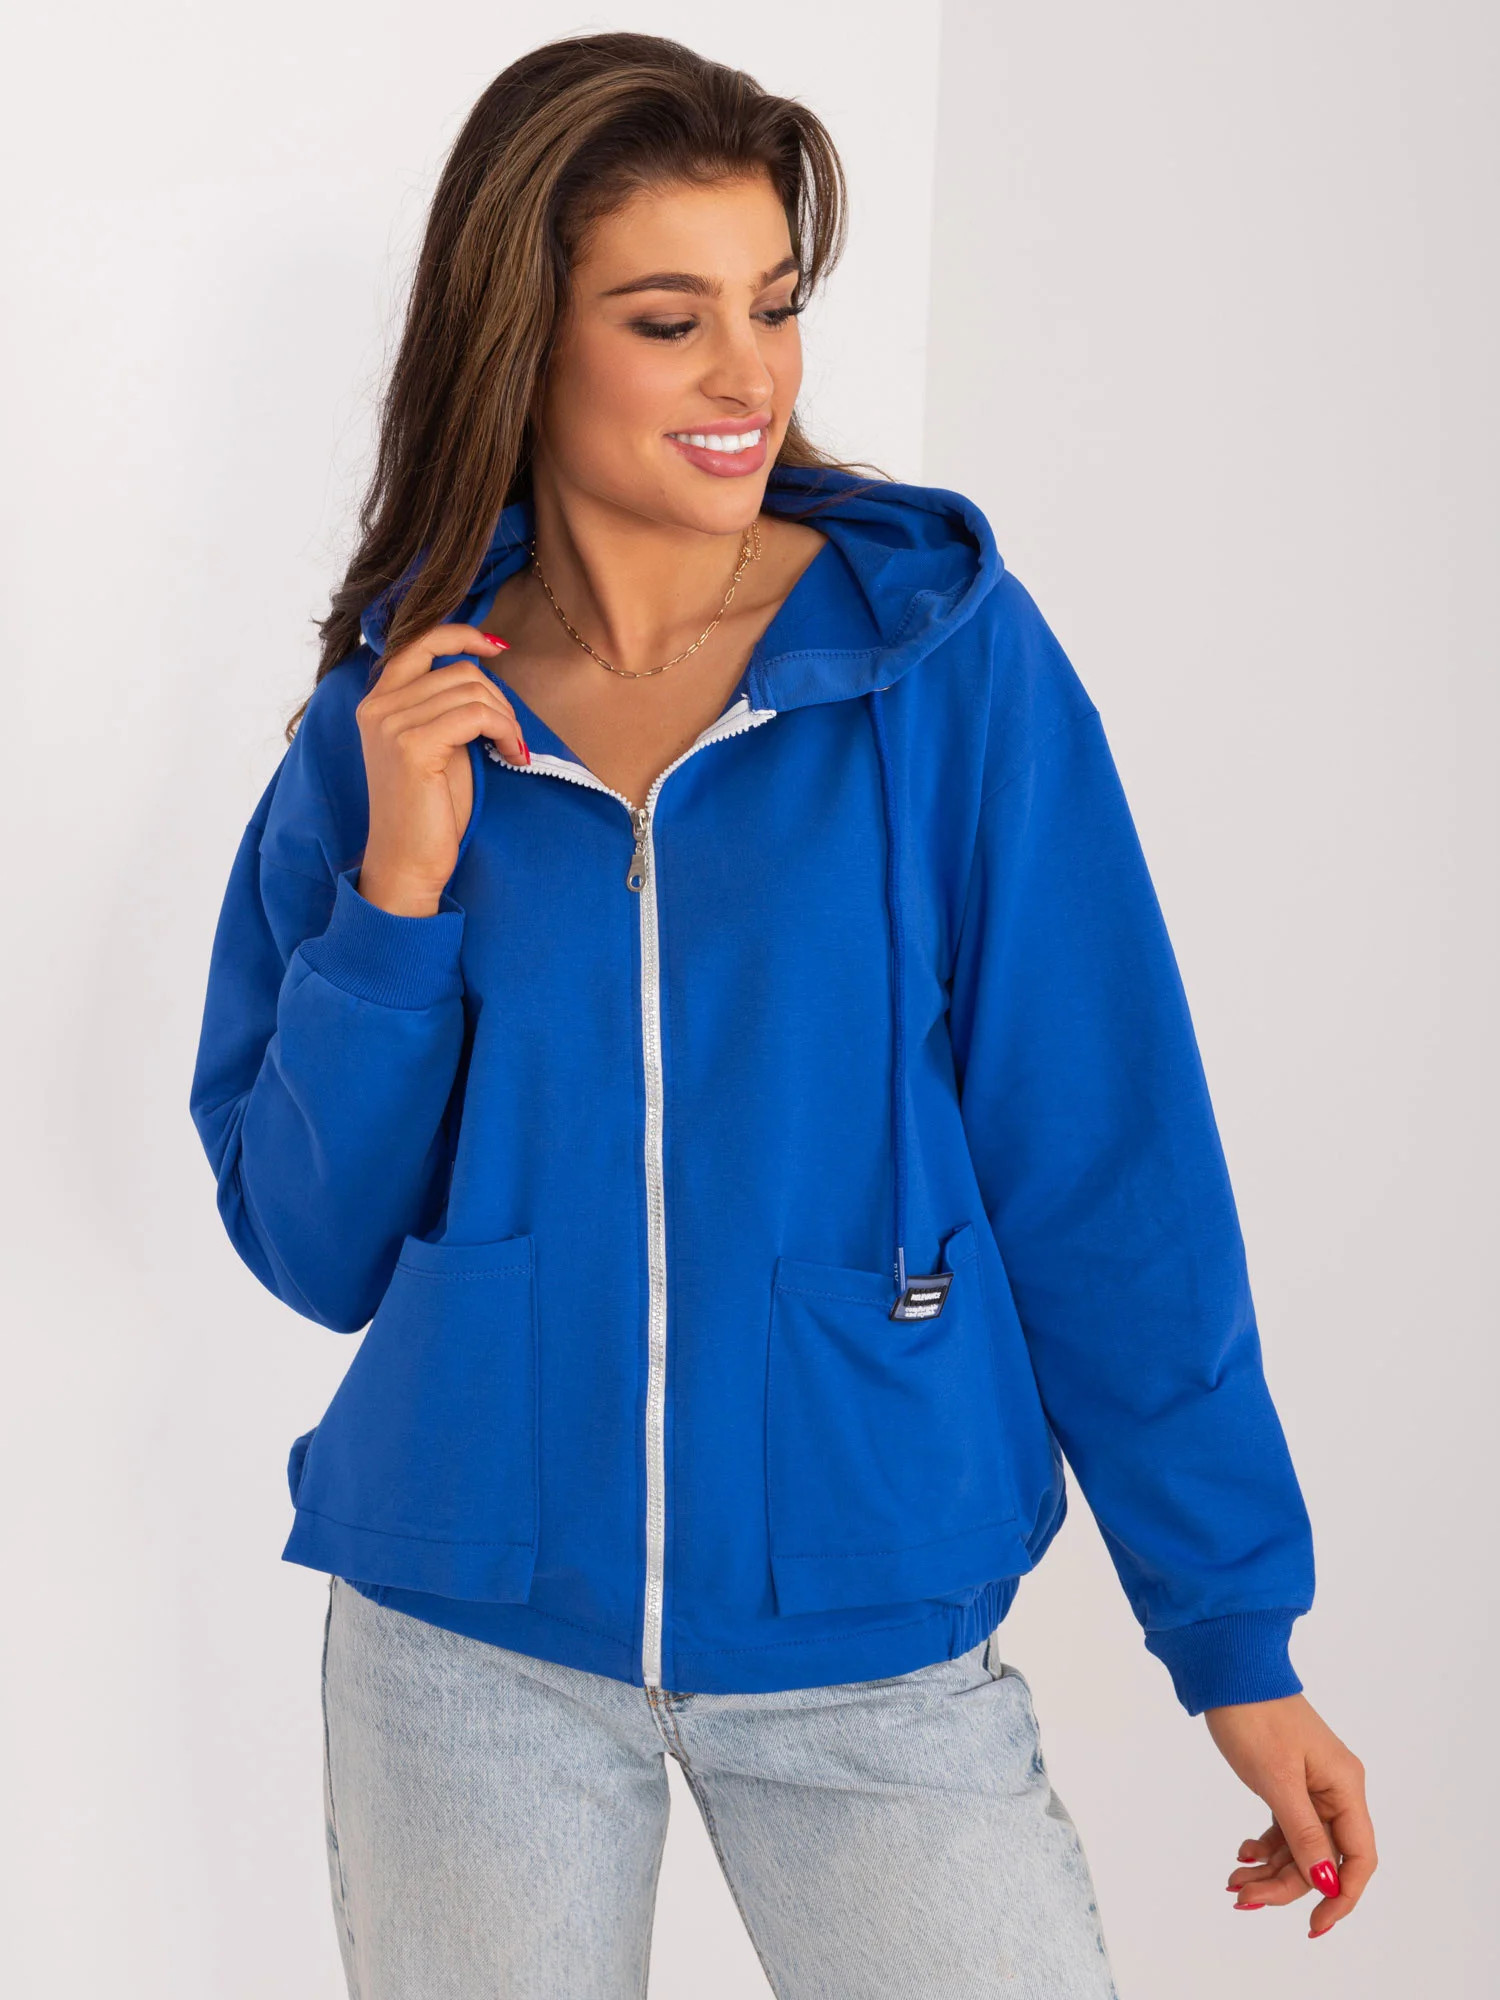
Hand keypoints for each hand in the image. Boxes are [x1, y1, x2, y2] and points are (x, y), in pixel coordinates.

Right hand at [354, 623, 526, 915]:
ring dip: (506, 718)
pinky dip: (505, 730)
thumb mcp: (434, 744)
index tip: (497, 646)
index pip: (419, 642)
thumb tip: (482, 671)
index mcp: (377, 701)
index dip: (461, 634)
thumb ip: (443, 706)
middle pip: (458, 670)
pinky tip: (512, 754)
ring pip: (472, 690)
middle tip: (510, 735)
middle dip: (499, 698)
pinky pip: (477, 715)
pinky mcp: (413, 746)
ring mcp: (392, 724)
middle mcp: (378, 706)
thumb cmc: (428, 809)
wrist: (407, 861)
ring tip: (512, 748)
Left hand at [1205, 1691, 1375, 1938]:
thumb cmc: (1255, 1717)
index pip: (1357, 1858)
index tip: (1314, 1925)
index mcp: (1345, 1787)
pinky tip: (1242, 1855)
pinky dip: (1264, 1846)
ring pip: (1299, 1846)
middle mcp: (1335, 1790)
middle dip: (1285, 1884)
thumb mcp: (1277, 1779)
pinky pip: (1284, 1828)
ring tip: (1233, 1882)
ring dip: (1269, 1869)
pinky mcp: (1288, 1782)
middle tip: (1242, 1898)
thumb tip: (1325, 1881)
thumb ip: (1303, 1831)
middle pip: (1321, 1858)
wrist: (1229, 1670)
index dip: (1341, 1897)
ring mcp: (1312, 1787)